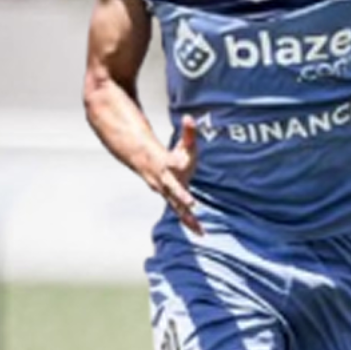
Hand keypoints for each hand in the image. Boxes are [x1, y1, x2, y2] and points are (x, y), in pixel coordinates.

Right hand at [147, 114, 202, 234]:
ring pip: (177, 207)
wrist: (151, 168)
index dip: (177, 163)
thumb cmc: (172, 155)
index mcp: (169, 166)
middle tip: (192, 204)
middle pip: (174, 190)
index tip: (179, 164)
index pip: (175, 164)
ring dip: (187, 218)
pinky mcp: (172, 200)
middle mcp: (167, 181)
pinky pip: (181, 213)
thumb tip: (190, 117)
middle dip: (182, 197)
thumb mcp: (182, 143)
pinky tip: (199, 232)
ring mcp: (168, 193)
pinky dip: (189, 222)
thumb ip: (188, 132)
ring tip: (199, 230)